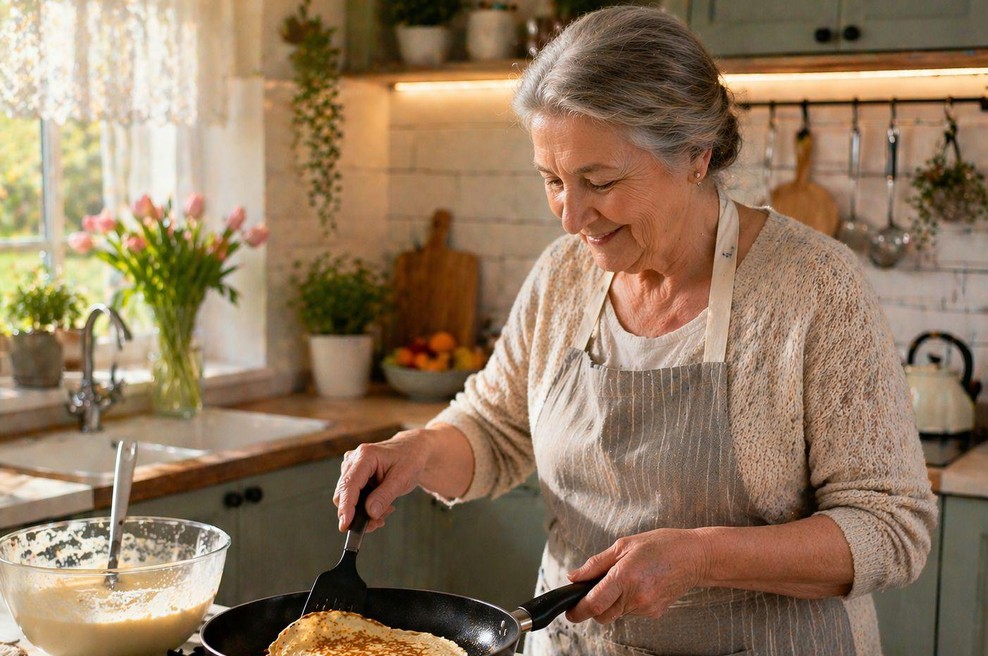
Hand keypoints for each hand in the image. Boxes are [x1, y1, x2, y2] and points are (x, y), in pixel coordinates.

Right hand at [333, 428, 432, 532]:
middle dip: (357, 513)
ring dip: (364, 510)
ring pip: (348, 498)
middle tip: (379, 521)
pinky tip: (381, 506)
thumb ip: (385, 496)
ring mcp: (351, 467)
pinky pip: (353, 496)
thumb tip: (370, 513)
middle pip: (343, 493)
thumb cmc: (409, 459)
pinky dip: (365, 506)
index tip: (345, 525)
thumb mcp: (402, 478)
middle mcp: (353, 459)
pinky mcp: (353, 475)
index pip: (349, 485)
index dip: (346, 506)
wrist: (412, 450)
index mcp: (365, 456)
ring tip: (386, 510)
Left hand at [565, 528, 707, 623]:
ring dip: (613, 602)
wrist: (695, 557)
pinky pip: (631, 612)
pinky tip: (639, 584)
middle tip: (597, 588)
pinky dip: (628, 602)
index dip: (578, 611)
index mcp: (625, 576)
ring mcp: (647, 607)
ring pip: (617, 614)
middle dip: (594, 607)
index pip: (594, 604)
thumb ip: (596, 564)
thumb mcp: (624, 545)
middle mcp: (636, 596)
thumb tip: (574, 577)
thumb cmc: (661, 545)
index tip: (570, 612)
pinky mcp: (655, 613)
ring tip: (627, 579)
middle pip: (602, 615)